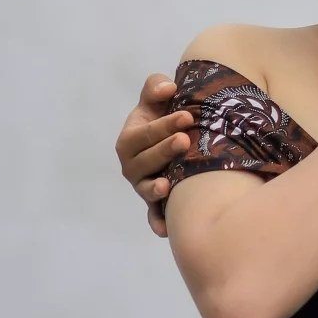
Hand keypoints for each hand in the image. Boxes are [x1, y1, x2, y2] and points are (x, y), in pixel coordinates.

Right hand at [117, 74, 191, 238]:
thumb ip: (156, 87)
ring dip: (156, 188)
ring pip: (146, 188)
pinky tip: (167, 230)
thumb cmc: (164, 115)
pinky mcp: (156, 203)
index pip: (143, 133)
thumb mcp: (157, 98)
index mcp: (130, 139)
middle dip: (164, 150)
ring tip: (169, 185)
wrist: (175, 136)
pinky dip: (158, 222)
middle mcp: (133, 165)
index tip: (187, 116)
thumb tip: (167, 88)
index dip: (163, 125)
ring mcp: (143, 185)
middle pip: (145, 161)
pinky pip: (154, 215)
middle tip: (185, 139)